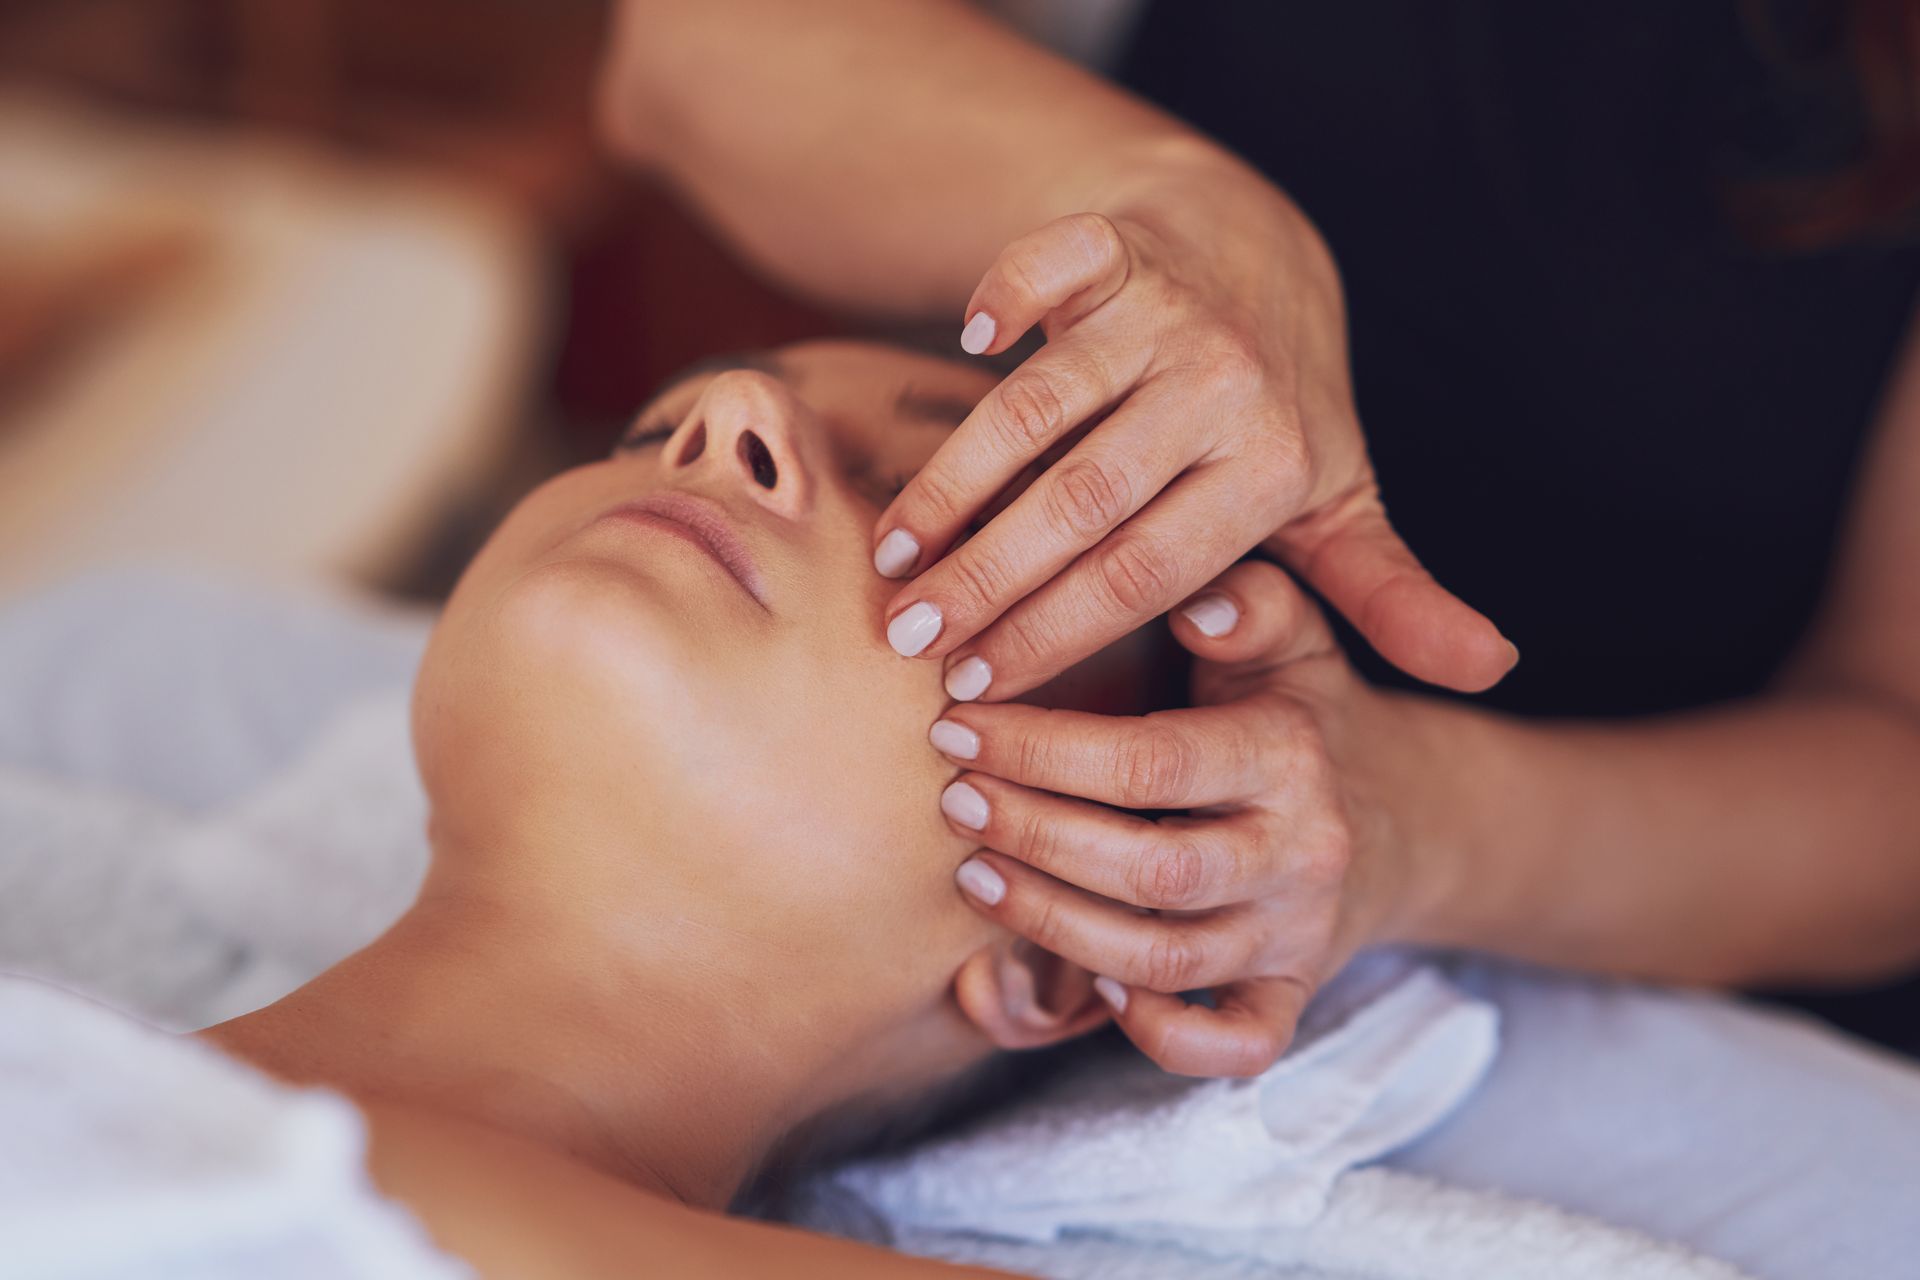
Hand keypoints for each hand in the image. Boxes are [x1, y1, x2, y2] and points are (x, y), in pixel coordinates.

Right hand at [873, 163, 1515, 702]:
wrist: (1261, 254)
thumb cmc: (1285, 412)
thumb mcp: (1340, 506)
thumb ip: (1391, 593)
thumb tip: (1497, 667)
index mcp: (1274, 468)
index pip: (1145, 573)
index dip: (1055, 635)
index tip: (980, 687)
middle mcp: (1225, 386)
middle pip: (1082, 503)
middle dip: (985, 582)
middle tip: (909, 644)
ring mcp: (1167, 311)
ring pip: (1041, 406)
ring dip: (955, 482)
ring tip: (893, 558)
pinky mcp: (1118, 246)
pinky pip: (1051, 264)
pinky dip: (1007, 293)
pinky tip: (963, 344)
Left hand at [931, 559, 1433, 1075]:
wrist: (1391, 809)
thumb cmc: (1293, 704)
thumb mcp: (1286, 632)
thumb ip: (1244, 601)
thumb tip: (1192, 598)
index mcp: (1290, 754)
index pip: (1151, 762)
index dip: (1041, 748)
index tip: (956, 720)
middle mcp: (1302, 853)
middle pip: (1152, 871)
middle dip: (1035, 837)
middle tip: (954, 800)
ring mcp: (1299, 935)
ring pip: (1168, 962)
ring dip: (1056, 926)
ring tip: (974, 875)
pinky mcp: (1293, 996)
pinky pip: (1234, 1046)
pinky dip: (1161, 1035)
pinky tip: (1091, 990)